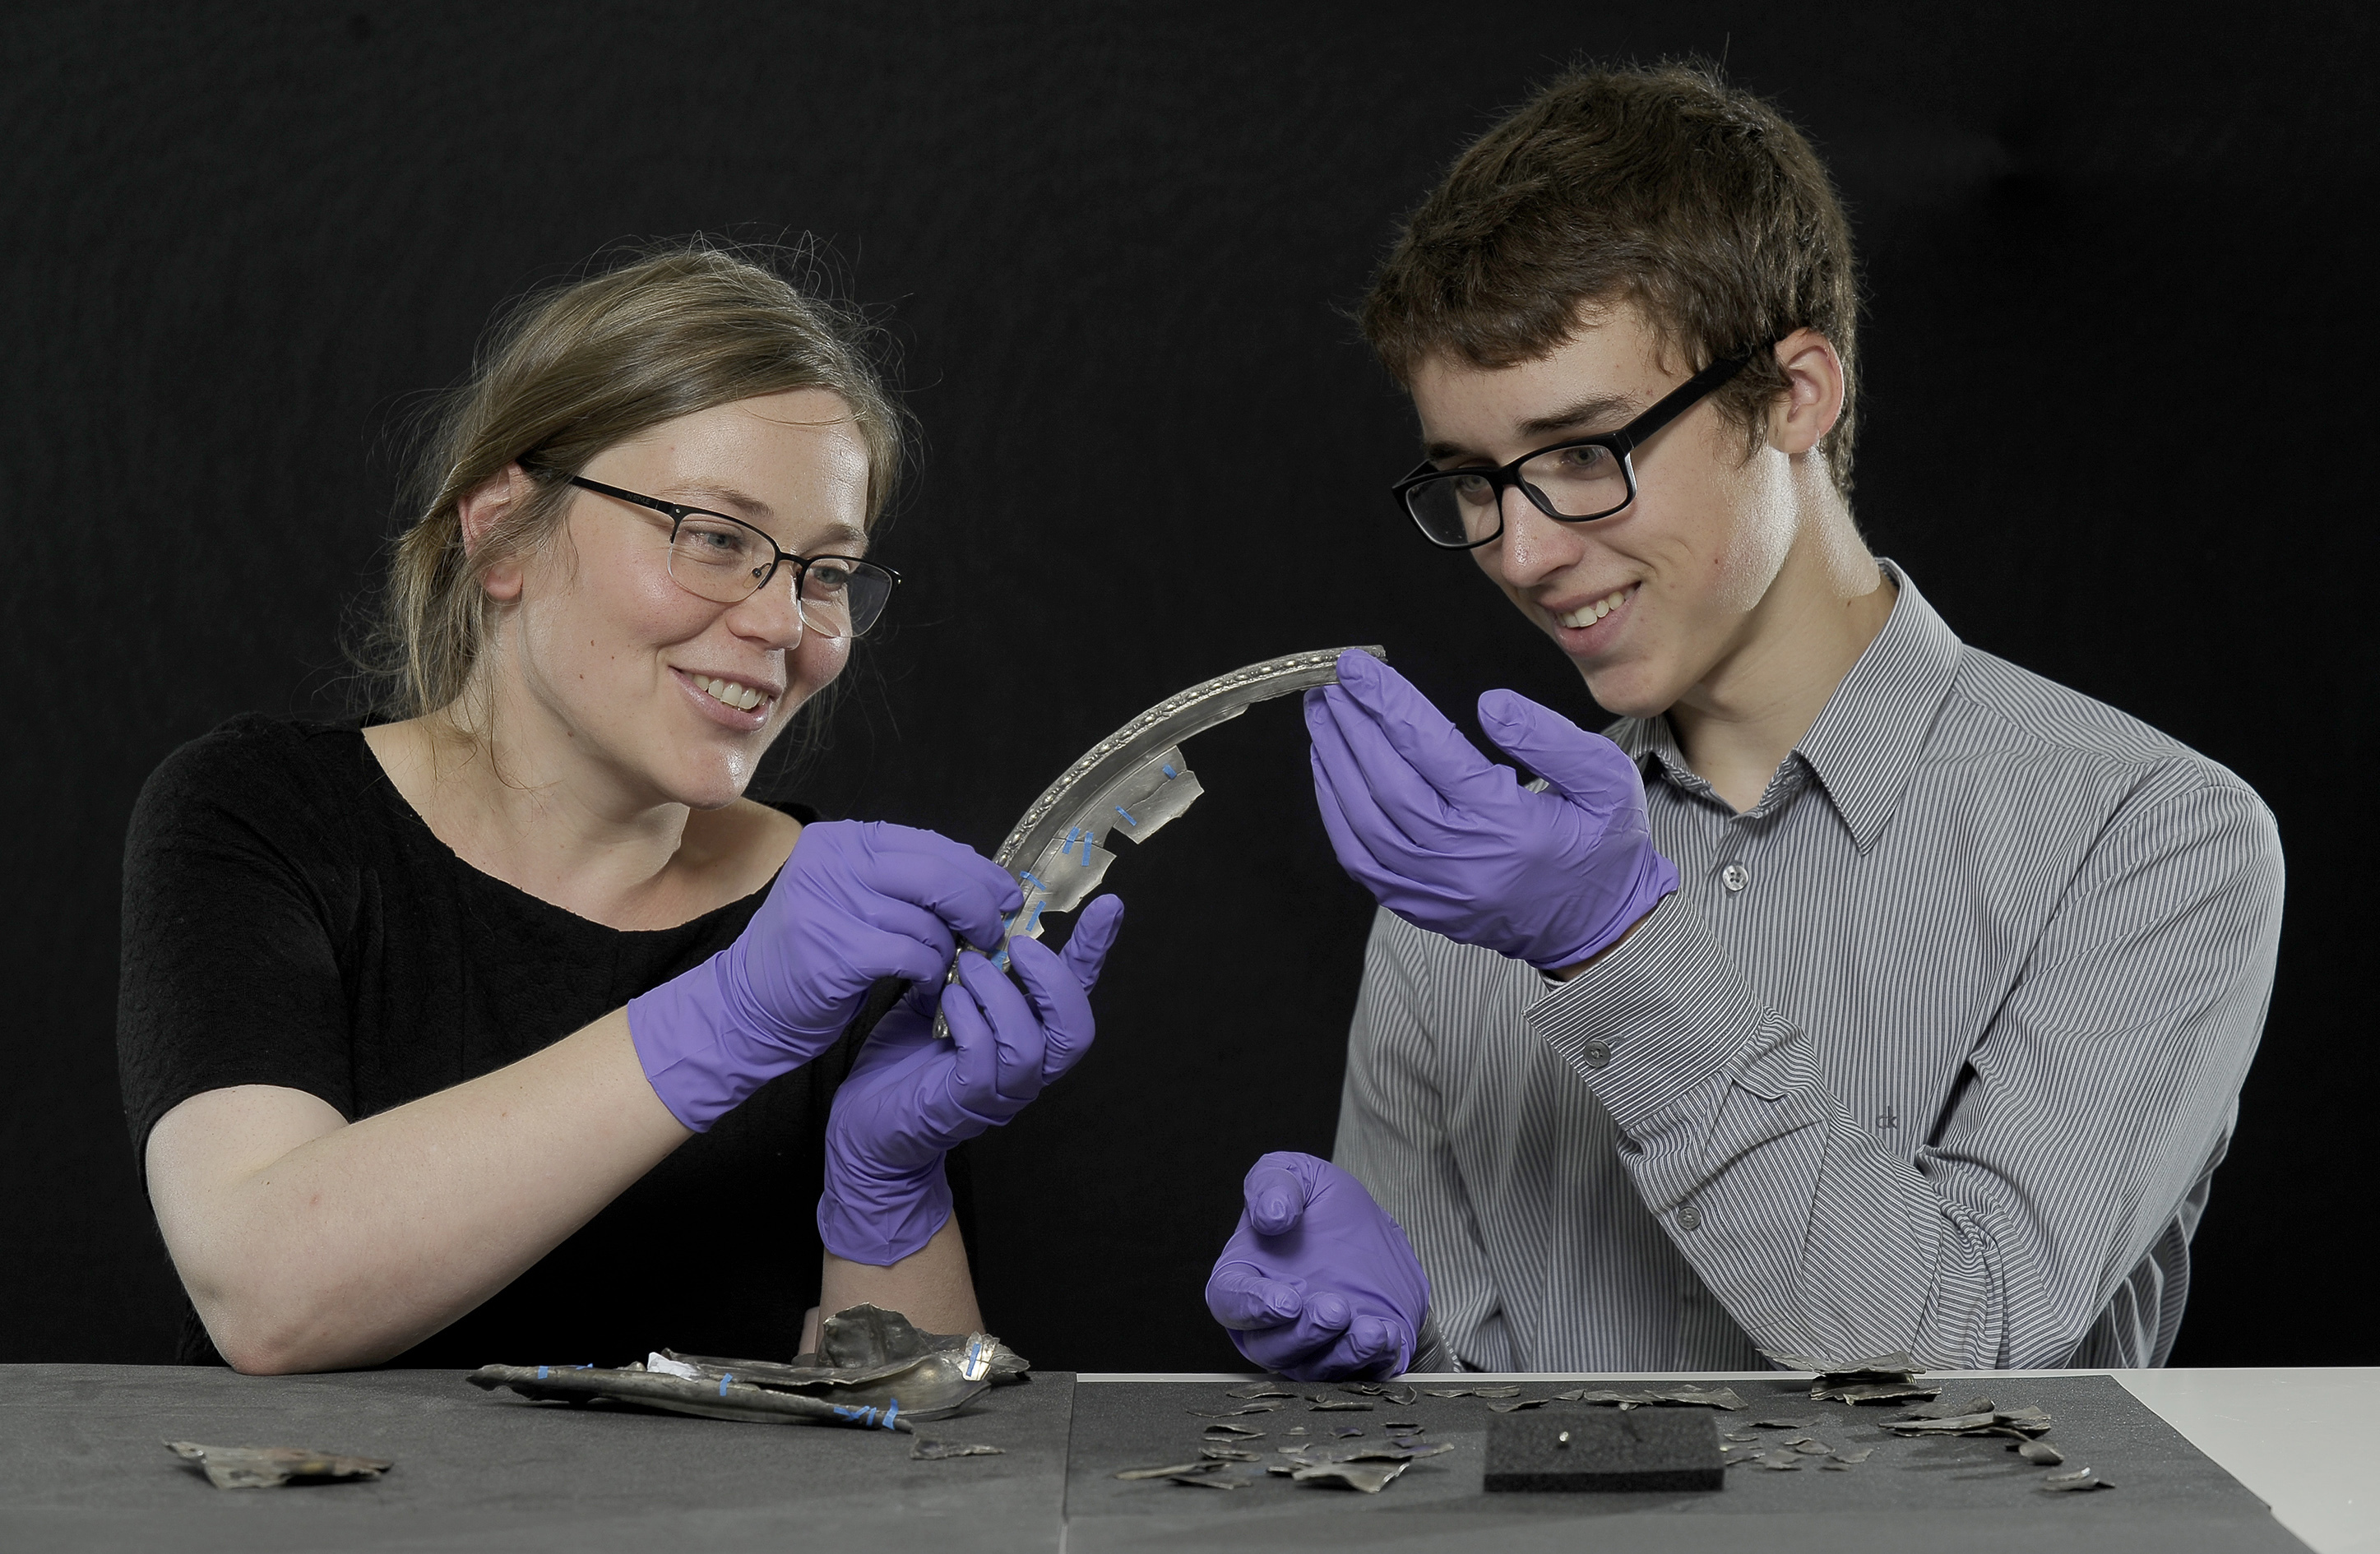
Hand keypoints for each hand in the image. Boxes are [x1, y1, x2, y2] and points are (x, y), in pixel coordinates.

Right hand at [628, 821, 1021, 1131]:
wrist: (750, 1005)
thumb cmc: (816, 953)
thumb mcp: (853, 897)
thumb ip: (906, 882)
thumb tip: (985, 885)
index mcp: (841, 840)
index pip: (928, 844)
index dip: (977, 870)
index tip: (1006, 895)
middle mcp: (832, 863)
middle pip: (935, 874)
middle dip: (978, 906)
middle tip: (994, 933)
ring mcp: (829, 905)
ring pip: (928, 920)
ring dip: (951, 948)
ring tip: (951, 963)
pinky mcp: (835, 951)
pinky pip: (913, 955)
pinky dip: (933, 971)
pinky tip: (930, 982)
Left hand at [818, 895, 1123, 1264]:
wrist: (868, 1120)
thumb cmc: (908, 1054)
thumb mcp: (944, 994)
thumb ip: (970, 962)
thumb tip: (980, 913)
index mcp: (1030, 1031)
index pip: (1079, 990)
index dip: (1097, 948)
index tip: (1110, 903)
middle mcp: (1029, 1066)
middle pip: (1076, 1029)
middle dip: (1055, 980)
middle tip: (1018, 944)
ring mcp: (1001, 1091)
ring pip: (1030, 1045)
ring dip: (1001, 996)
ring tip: (968, 967)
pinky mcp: (966, 1104)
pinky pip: (984, 1060)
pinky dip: (969, 1020)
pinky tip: (947, 1001)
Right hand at [1205, 1152, 1428, 1380]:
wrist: (1376, 1234)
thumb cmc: (1322, 1206)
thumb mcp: (1298, 1175)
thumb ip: (1273, 1183)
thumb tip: (1271, 1216)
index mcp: (1244, 1278)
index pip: (1230, 1301)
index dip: (1252, 1307)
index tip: (1286, 1301)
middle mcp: (1270, 1323)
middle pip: (1269, 1347)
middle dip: (1303, 1333)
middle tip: (1335, 1309)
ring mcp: (1308, 1347)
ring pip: (1310, 1367)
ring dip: (1339, 1352)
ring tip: (1370, 1329)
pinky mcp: (1346, 1359)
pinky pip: (1353, 1373)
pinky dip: (1370, 1360)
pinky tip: (1387, 1335)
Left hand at [1306, 649, 1676, 971]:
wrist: (1599, 928)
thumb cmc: (1602, 847)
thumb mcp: (1606, 781)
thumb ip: (1551, 738)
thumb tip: (1488, 705)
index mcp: (1508, 823)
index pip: (1431, 750)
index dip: (1389, 703)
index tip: (1358, 667)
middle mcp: (1463, 859)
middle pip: (1386, 784)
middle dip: (1351, 727)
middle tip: (1330, 684)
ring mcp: (1435, 890)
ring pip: (1364, 822)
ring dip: (1334, 766)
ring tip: (1323, 719)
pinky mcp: (1420, 906)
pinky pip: (1361, 859)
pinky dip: (1336, 813)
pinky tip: (1330, 775)